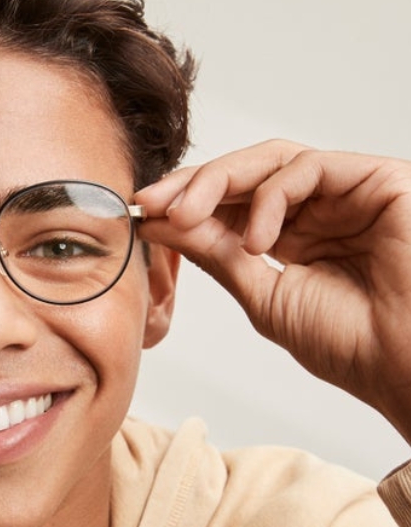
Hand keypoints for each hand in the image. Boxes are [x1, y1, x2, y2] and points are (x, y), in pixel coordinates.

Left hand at [135, 140, 410, 443]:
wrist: (407, 365)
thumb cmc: (350, 343)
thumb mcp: (261, 295)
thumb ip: (216, 254)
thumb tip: (162, 225)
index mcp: (288, 238)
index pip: (228, 204)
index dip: (182, 203)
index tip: (141, 213)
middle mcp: (314, 210)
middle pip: (242, 175)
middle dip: (190, 185)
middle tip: (152, 201)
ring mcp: (344, 194)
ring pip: (269, 160)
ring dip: (218, 183)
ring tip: (188, 217)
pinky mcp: (374, 180)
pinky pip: (308, 168)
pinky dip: (271, 197)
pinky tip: (258, 241)